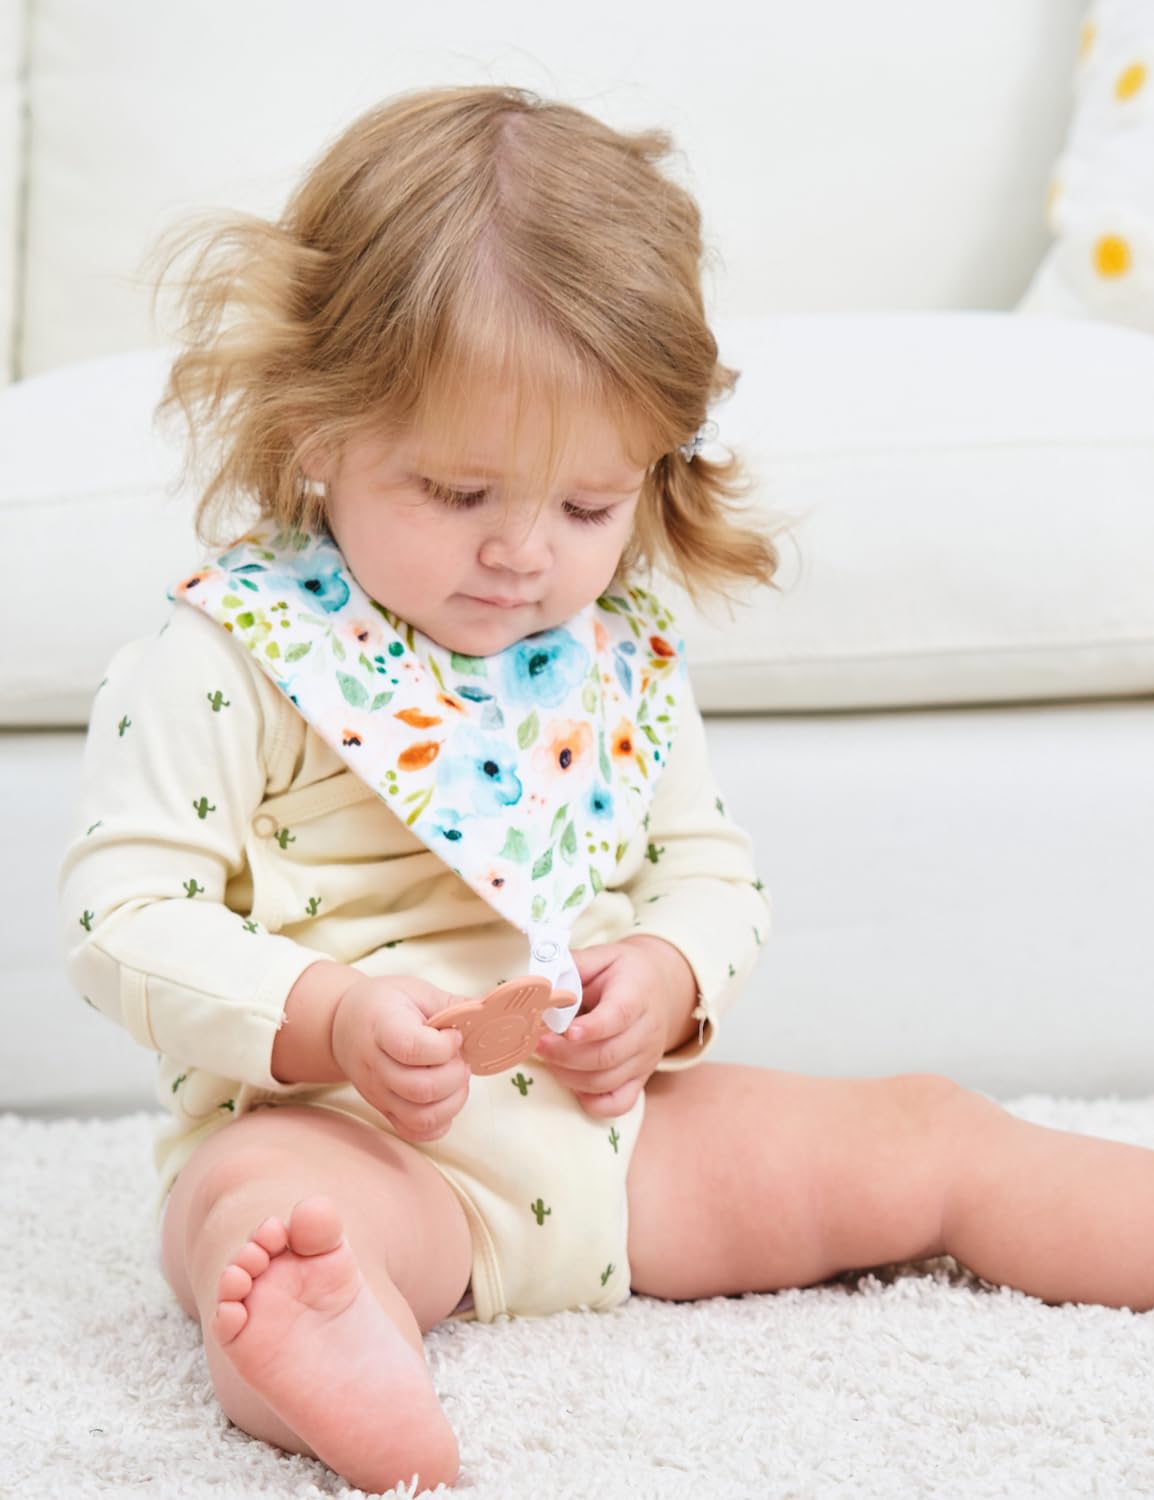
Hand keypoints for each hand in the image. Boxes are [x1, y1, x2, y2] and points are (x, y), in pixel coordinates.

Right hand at [330, 974, 471, 1142]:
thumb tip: (487, 1011)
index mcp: (381, 1027)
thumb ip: (450, 1004)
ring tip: (456, 1078)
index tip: (454, 1035)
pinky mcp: (385, 1111)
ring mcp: (378, 1094)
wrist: (343, 1025)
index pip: (411, 1049)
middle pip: (421, 1089)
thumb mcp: (415, 990)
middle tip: (460, 1058)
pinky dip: (440, 1121)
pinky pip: (415, 1132)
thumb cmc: (383, 1005)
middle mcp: (375, 1066)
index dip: (444, 1046)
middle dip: (455, 1075)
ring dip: (452, 1101)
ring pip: (421, 1117)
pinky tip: (445, 1097)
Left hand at [535, 936, 698, 1118]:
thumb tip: (543, 981)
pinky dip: (590, 1101)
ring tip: (547, 1057)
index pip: (620, 1016)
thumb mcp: (603, 955)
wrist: (660, 988)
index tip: (568, 1031)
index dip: (593, 1027)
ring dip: (569, 1075)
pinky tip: (571, 1080)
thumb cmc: (624, 972)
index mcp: (638, 994)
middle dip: (566, 1054)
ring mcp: (646, 1059)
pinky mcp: (641, 1079)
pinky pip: (617, 1104)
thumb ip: (573, 966)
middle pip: (608, 1054)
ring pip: (606, 1081)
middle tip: (538, 1043)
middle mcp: (647, 1031)